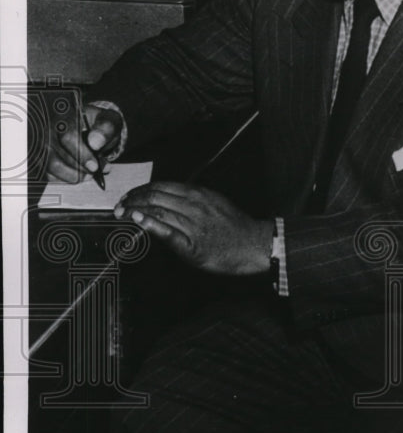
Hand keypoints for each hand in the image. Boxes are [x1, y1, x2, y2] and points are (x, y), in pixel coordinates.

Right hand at [46, 103, 122, 183]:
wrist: (92, 128)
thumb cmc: (99, 125)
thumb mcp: (109, 121)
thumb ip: (106, 128)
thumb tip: (95, 143)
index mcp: (65, 116)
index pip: (67, 136)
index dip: (81, 154)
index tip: (94, 166)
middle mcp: (48, 128)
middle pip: (55, 155)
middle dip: (78, 168)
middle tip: (93, 172)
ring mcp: (41, 142)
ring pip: (49, 166)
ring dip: (71, 175)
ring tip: (87, 175)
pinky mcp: (41, 155)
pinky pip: (47, 172)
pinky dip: (64, 178)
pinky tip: (77, 176)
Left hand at [115, 182, 271, 275]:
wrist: (253, 245)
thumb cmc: (235, 226)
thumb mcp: (215, 202)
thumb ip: (193, 198)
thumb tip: (168, 199)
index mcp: (199, 194)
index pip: (161, 186)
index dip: (140, 190)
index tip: (129, 195)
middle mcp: (194, 206)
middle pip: (155, 197)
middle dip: (132, 200)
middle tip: (119, 206)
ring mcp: (193, 225)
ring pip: (157, 211)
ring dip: (134, 211)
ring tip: (122, 213)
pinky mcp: (192, 246)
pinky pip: (167, 232)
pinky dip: (150, 225)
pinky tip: (138, 221)